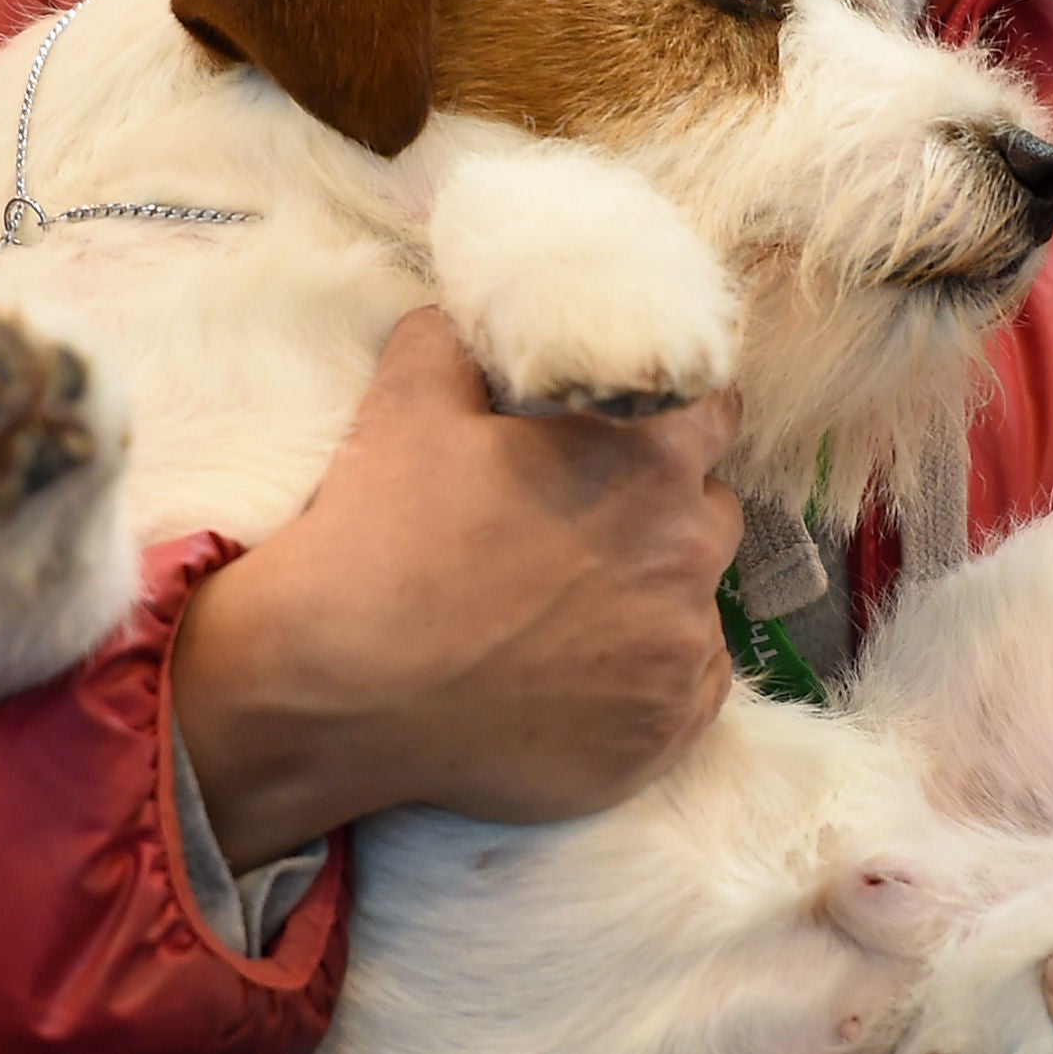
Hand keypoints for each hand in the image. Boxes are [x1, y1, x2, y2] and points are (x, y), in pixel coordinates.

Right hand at [174, 306, 743, 861]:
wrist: (336, 692)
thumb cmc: (377, 539)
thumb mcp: (407, 402)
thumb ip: (464, 341)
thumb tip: (478, 322)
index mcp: (647, 457)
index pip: (716, 408)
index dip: (678, 413)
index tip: (640, 434)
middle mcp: (688, 551)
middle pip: (709, 510)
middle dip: (663, 511)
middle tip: (581, 531)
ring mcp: (680, 651)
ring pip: (699, 604)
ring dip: (656, 598)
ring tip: (570, 613)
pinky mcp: (662, 732)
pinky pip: (690, 690)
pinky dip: (649, 679)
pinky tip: (580, 678)